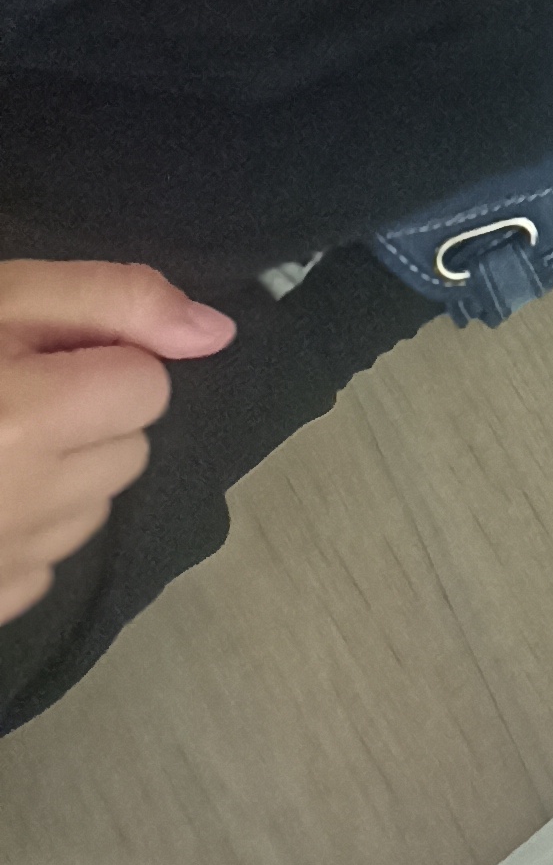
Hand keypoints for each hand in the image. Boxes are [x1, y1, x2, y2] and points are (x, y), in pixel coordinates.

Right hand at [0, 264, 232, 622]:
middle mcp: (21, 508)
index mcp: (24, 422)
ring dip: (60, 475)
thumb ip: (113, 299)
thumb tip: (219, 333)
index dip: (100, 358)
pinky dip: (22, 534)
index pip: (148, 385)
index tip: (39, 355)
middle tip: (5, 397)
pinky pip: (45, 565)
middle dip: (87, 416)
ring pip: (95, 508)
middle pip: (129, 449)